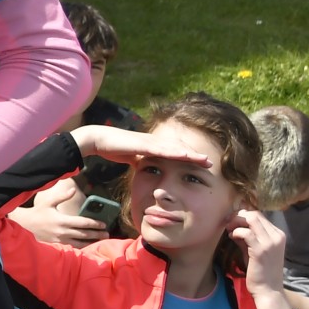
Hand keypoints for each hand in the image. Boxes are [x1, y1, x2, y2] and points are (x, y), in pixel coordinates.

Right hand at [13, 178, 107, 247]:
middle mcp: (63, 231)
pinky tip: (88, 246)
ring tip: (100, 240)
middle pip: (84, 234)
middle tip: (107, 233)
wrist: (25, 226)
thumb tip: (73, 190)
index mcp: (62, 220)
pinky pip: (73, 247)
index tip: (103, 224)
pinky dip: (82, 247)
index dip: (95, 224)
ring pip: (80, 243)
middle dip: (97, 234)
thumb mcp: (48, 202)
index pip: (83, 222)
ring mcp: (60, 240)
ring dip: (92, 242)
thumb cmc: (38, 213)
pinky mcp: (58, 245)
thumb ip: (62, 197)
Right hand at [70, 125, 215, 170]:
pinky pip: (163, 149)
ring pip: (175, 149)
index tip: (200, 165)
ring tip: (205, 160)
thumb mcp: (130, 158)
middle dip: (195, 156)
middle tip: (210, 163)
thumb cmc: (112, 147)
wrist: (97, 139)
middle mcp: (154, 142)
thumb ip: (140, 162)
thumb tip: (146, 170)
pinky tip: (186, 155)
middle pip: (179, 149)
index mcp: (152, 146)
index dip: (188, 158)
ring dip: (191, 154)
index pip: (174, 153)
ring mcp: (150, 142)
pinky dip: (176, 152)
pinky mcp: (144, 144)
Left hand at [231, 208, 289, 304]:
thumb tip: (234, 226)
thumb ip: (247, 237)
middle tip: (227, 224)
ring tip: (229, 230)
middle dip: (237, 216)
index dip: (243, 215)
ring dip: (235, 222)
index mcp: (278, 235)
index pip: (259, 215)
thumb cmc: (260, 271)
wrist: (268, 290)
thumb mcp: (254, 250)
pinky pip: (246, 232)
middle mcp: (277, 236)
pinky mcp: (261, 250)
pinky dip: (236, 232)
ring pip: (251, 219)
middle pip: (255, 214)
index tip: (231, 221)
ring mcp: (270, 242)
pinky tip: (231, 237)